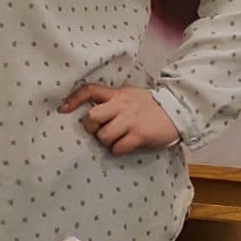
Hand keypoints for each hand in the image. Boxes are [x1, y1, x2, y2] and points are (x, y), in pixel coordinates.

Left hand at [60, 84, 180, 156]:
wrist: (178, 111)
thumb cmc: (150, 107)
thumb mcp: (130, 96)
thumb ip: (113, 101)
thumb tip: (92, 111)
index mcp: (118, 94)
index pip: (90, 90)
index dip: (73, 99)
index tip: (62, 109)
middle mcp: (122, 105)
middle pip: (92, 117)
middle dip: (91, 128)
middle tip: (99, 131)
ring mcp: (131, 120)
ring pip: (103, 136)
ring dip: (106, 142)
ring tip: (116, 140)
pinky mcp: (140, 135)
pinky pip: (118, 147)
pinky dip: (118, 150)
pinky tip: (125, 147)